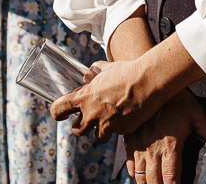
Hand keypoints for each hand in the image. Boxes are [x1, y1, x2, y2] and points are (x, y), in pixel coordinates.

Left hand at [52, 58, 172, 141]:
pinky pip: (116, 134)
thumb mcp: (106, 68)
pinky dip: (119, 129)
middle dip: (82, 125)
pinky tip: (126, 117)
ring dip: (101, 131)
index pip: (58, 109)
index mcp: (84, 98)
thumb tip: (87, 75)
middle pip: (77, 130)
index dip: (58, 112)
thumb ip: (93, 73)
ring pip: (97, 138)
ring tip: (110, 120)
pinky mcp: (121, 131)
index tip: (61, 114)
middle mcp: (92, 114)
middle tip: (91, 117)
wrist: (148, 81)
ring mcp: (106, 125)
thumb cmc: (127, 71)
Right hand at [125, 91, 205, 183]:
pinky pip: (130, 168)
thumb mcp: (196, 113)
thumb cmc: (176, 100)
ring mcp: (138, 148)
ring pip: (140, 178)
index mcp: (170, 146)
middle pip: (154, 182)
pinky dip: (136, 176)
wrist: (152, 86)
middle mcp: (152, 150)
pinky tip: (144, 177)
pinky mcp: (129, 143)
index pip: (170, 178)